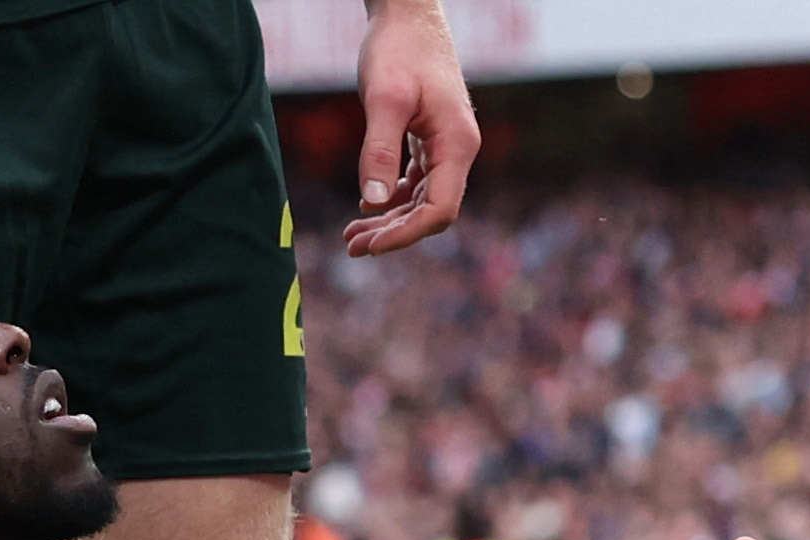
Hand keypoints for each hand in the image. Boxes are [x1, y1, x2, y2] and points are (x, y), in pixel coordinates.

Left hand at [343, 0, 480, 257]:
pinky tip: (367, 206)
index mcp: (457, 144)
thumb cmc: (399, 49)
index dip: (406, 234)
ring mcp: (446, 146)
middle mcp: (458, 150)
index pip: (438, 210)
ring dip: (389, 220)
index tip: (370, 245)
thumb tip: (372, 202)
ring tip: (351, 235)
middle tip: (351, 246)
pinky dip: (392, 198)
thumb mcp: (383, 99)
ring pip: (422, 200)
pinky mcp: (430, 141)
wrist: (408, 13)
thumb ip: (378, 151)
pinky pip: (416, 182)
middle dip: (393, 233)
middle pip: (430, 212)